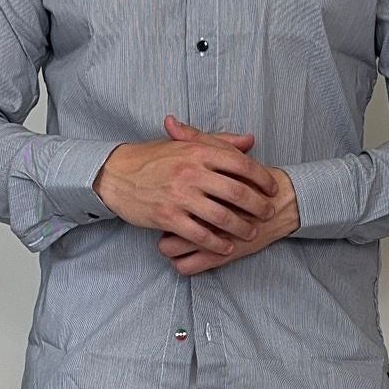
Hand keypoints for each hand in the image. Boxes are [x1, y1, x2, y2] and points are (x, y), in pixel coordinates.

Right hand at [94, 117, 285, 264]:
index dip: (262, 178)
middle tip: (269, 213)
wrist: (116, 174)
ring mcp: (180, 196)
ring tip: (251, 233)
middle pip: (237, 193)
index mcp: (198, 151)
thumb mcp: (185, 144)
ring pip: (222, 217)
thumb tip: (250, 141)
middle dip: (258, 206)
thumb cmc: (153, 158)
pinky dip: (217, 243)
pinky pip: (200, 234)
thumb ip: (220, 142)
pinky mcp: (168, 217)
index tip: (272, 189)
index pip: (241, 165)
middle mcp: (191, 172)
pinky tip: (227, 247)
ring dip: (242, 228)